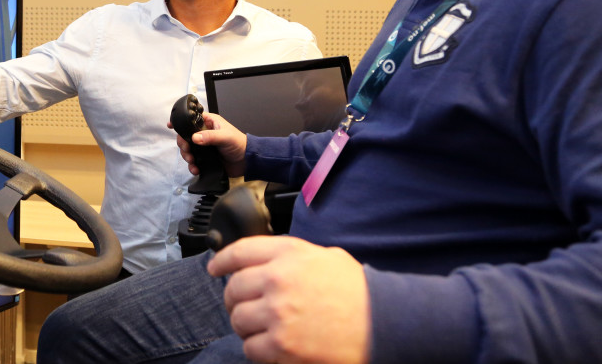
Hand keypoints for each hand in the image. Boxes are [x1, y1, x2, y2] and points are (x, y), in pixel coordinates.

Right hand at [170, 112, 246, 177]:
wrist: (246, 161)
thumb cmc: (239, 144)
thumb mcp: (225, 137)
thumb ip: (210, 136)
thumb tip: (194, 138)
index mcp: (209, 123)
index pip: (191, 119)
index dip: (180, 122)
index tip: (170, 126)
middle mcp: (204, 133)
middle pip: (185, 136)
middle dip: (183, 144)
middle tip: (187, 150)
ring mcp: (203, 146)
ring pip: (187, 149)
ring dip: (187, 156)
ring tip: (192, 162)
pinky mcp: (204, 158)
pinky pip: (193, 161)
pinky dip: (192, 166)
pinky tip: (195, 169)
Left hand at [207, 236, 369, 363]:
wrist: (385, 324)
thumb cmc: (359, 293)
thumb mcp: (324, 257)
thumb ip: (289, 256)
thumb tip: (260, 262)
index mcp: (288, 254)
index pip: (239, 252)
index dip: (222, 261)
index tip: (215, 269)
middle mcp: (278, 280)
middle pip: (233, 288)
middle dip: (235, 299)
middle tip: (244, 306)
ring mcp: (278, 313)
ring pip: (238, 319)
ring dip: (246, 326)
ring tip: (262, 328)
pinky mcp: (282, 345)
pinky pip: (251, 348)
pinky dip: (257, 349)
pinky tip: (272, 346)